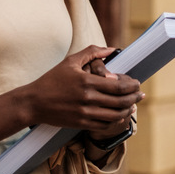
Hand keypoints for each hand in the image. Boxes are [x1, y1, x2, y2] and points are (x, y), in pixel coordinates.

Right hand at [23, 45, 143, 132]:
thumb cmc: (52, 80)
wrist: (33, 103)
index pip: (119, 86)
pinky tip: (119, 115)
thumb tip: (111, 49)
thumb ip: (92, 52)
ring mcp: (85, 113)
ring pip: (115, 115)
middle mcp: (88, 99)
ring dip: (128, 110)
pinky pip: (104, 125)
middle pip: (121, 101)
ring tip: (132, 105)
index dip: (132, 86)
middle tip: (141, 94)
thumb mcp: (71, 61)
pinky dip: (115, 121)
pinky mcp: (81, 124)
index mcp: (87, 82)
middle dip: (135, 98)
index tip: (137, 83)